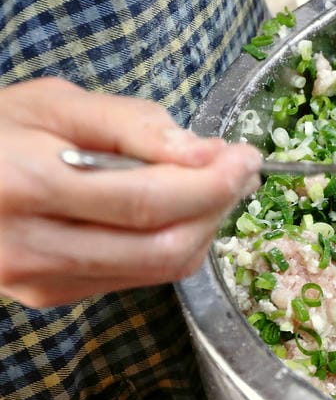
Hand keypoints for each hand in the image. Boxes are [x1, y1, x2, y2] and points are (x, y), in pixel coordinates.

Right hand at [0, 78, 262, 307]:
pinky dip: (170, 242)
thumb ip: (132, 124)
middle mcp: (31, 248)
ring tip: (211, 184)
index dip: (211, 183)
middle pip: (163, 246)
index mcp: (25, 186)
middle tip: (239, 170)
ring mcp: (39, 282)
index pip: (147, 201)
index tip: (246, 156)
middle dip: (216, 207)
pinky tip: (172, 208)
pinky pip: (136, 276)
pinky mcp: (49, 296)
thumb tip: (204, 153)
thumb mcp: (53, 103)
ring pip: (158, 269)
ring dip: (202, 227)